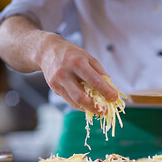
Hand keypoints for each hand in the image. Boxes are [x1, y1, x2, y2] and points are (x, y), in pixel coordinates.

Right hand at [0, 16, 117, 113]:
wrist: (47, 50)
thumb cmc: (71, 53)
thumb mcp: (88, 57)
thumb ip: (100, 72)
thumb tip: (110, 88)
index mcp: (77, 62)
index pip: (94, 81)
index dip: (106, 92)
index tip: (114, 98)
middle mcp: (65, 73)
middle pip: (81, 96)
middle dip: (95, 107)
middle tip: (105, 111)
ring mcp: (57, 82)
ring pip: (74, 101)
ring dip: (88, 108)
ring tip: (99, 110)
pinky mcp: (54, 88)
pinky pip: (69, 100)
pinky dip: (80, 105)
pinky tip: (88, 106)